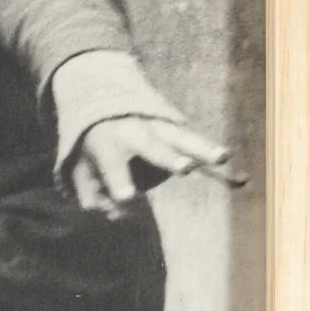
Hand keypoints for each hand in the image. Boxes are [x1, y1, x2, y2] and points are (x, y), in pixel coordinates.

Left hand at [70, 115, 240, 215]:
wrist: (101, 97)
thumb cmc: (91, 145)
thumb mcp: (78, 168)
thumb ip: (91, 195)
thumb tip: (115, 214)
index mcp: (106, 144)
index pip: (114, 170)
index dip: (119, 185)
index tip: (127, 197)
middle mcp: (134, 134)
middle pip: (153, 148)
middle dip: (169, 157)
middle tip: (185, 168)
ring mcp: (157, 128)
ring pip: (183, 138)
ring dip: (203, 148)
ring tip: (222, 157)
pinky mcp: (175, 127)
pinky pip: (196, 140)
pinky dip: (212, 150)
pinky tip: (231, 164)